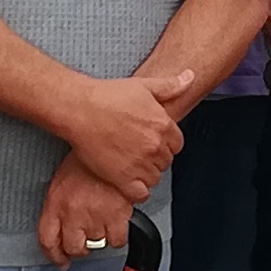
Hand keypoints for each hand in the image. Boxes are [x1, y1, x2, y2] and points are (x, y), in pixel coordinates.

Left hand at [35, 152, 136, 266]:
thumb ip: (61, 199)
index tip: (60, 260)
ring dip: (99, 239)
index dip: (54, 255)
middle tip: (85, 241)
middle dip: (79, 248)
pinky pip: (117, 240)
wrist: (107, 140)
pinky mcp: (116, 216)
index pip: (48, 240)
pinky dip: (117, 236)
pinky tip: (117, 225)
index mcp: (55, 202)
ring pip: (96, 245)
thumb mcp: (64, 174)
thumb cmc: (87, 154)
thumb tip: (62, 217)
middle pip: (73, 247)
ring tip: (103, 225)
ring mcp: (94, 217)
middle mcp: (72, 214)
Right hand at [56, 76, 183, 201]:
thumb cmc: (108, 96)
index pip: (177, 144)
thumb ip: (170, 86)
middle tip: (138, 150)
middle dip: (155, 157)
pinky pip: (140, 193)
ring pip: (154, 177)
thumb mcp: (143, 85)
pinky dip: (137, 190)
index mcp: (163, 125)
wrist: (80, 109)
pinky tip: (129, 181)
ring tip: (131, 164)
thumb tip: (190, 77)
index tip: (152, 140)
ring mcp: (140, 164)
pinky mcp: (123, 178)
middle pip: (166, 161)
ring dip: (146, 173)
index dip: (165, 143)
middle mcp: (155, 146)